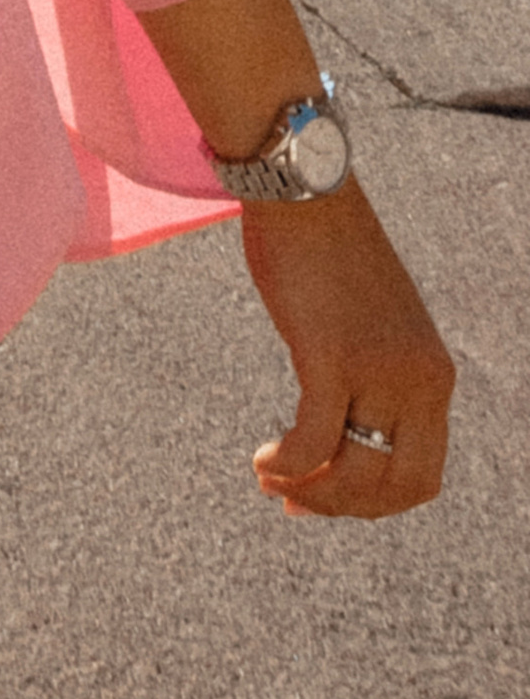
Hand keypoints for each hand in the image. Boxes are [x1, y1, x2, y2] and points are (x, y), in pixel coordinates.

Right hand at [243, 186, 454, 517]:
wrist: (306, 191)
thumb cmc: (329, 253)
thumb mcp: (375, 326)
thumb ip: (377, 376)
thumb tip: (344, 431)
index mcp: (436, 375)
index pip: (422, 476)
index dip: (375, 504)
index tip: (328, 497)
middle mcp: (420, 380)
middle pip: (394, 488)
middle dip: (343, 508)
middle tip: (295, 502)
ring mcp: (378, 369)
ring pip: (354, 474)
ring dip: (310, 492)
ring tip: (270, 479)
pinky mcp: (330, 356)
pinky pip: (312, 440)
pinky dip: (287, 462)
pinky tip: (263, 458)